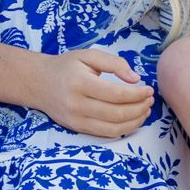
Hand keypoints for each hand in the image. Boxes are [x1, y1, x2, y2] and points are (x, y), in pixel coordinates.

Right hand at [37, 49, 153, 139]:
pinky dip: (123, 129)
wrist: (39, 83)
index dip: (137, 94)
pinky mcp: (77, 129)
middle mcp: (77, 105)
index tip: (148, 89)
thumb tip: (135, 78)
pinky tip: (132, 119)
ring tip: (145, 110)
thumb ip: (114, 63)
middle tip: (150, 100)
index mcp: (80, 83)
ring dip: (135, 121)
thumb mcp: (88, 55)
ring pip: (114, 128)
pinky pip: (105, 134)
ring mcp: (76, 120)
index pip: (117, 94)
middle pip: (117, 113)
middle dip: (140, 108)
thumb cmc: (66, 66)